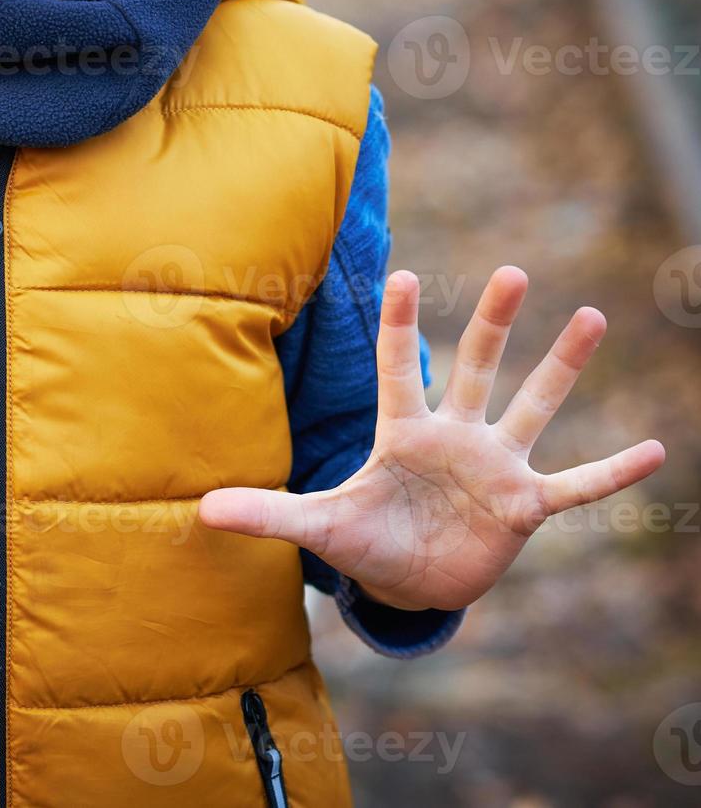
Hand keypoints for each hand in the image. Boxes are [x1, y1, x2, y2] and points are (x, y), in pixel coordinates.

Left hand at [198, 266, 664, 612]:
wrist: (408, 584)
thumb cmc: (365, 542)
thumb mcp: (317, 527)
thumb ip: (265, 514)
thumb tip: (199, 510)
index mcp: (403, 434)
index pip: (399, 369)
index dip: (399, 326)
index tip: (401, 274)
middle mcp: (454, 439)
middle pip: (476, 369)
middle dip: (493, 323)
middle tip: (513, 270)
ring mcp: (494, 469)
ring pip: (533, 407)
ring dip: (561, 368)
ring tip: (592, 315)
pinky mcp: (523, 508)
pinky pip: (576, 486)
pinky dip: (612, 473)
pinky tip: (658, 451)